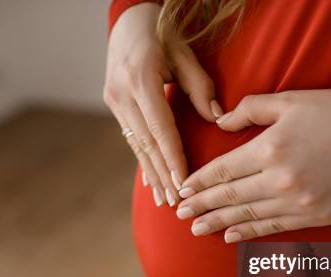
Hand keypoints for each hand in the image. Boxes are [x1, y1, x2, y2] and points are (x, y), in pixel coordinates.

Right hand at [104, 3, 222, 206]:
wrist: (128, 20)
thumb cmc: (162, 33)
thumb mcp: (184, 53)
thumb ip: (200, 86)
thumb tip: (216, 118)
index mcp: (141, 79)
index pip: (160, 128)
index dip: (172, 158)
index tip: (183, 183)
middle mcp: (122, 93)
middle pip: (146, 143)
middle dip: (162, 175)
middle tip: (176, 202)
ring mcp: (114, 100)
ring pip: (136, 144)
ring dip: (151, 173)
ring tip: (164, 200)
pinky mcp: (113, 104)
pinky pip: (131, 138)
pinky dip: (143, 160)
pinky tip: (150, 181)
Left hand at [175, 89, 330, 241]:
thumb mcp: (292, 100)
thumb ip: (251, 109)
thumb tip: (221, 121)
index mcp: (272, 149)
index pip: (223, 170)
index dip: (200, 182)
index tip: (182, 190)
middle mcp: (281, 180)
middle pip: (230, 196)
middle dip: (202, 206)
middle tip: (180, 214)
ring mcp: (300, 203)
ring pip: (249, 216)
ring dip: (219, 223)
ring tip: (196, 229)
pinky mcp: (317, 217)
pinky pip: (275, 228)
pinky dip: (251, 233)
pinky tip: (232, 236)